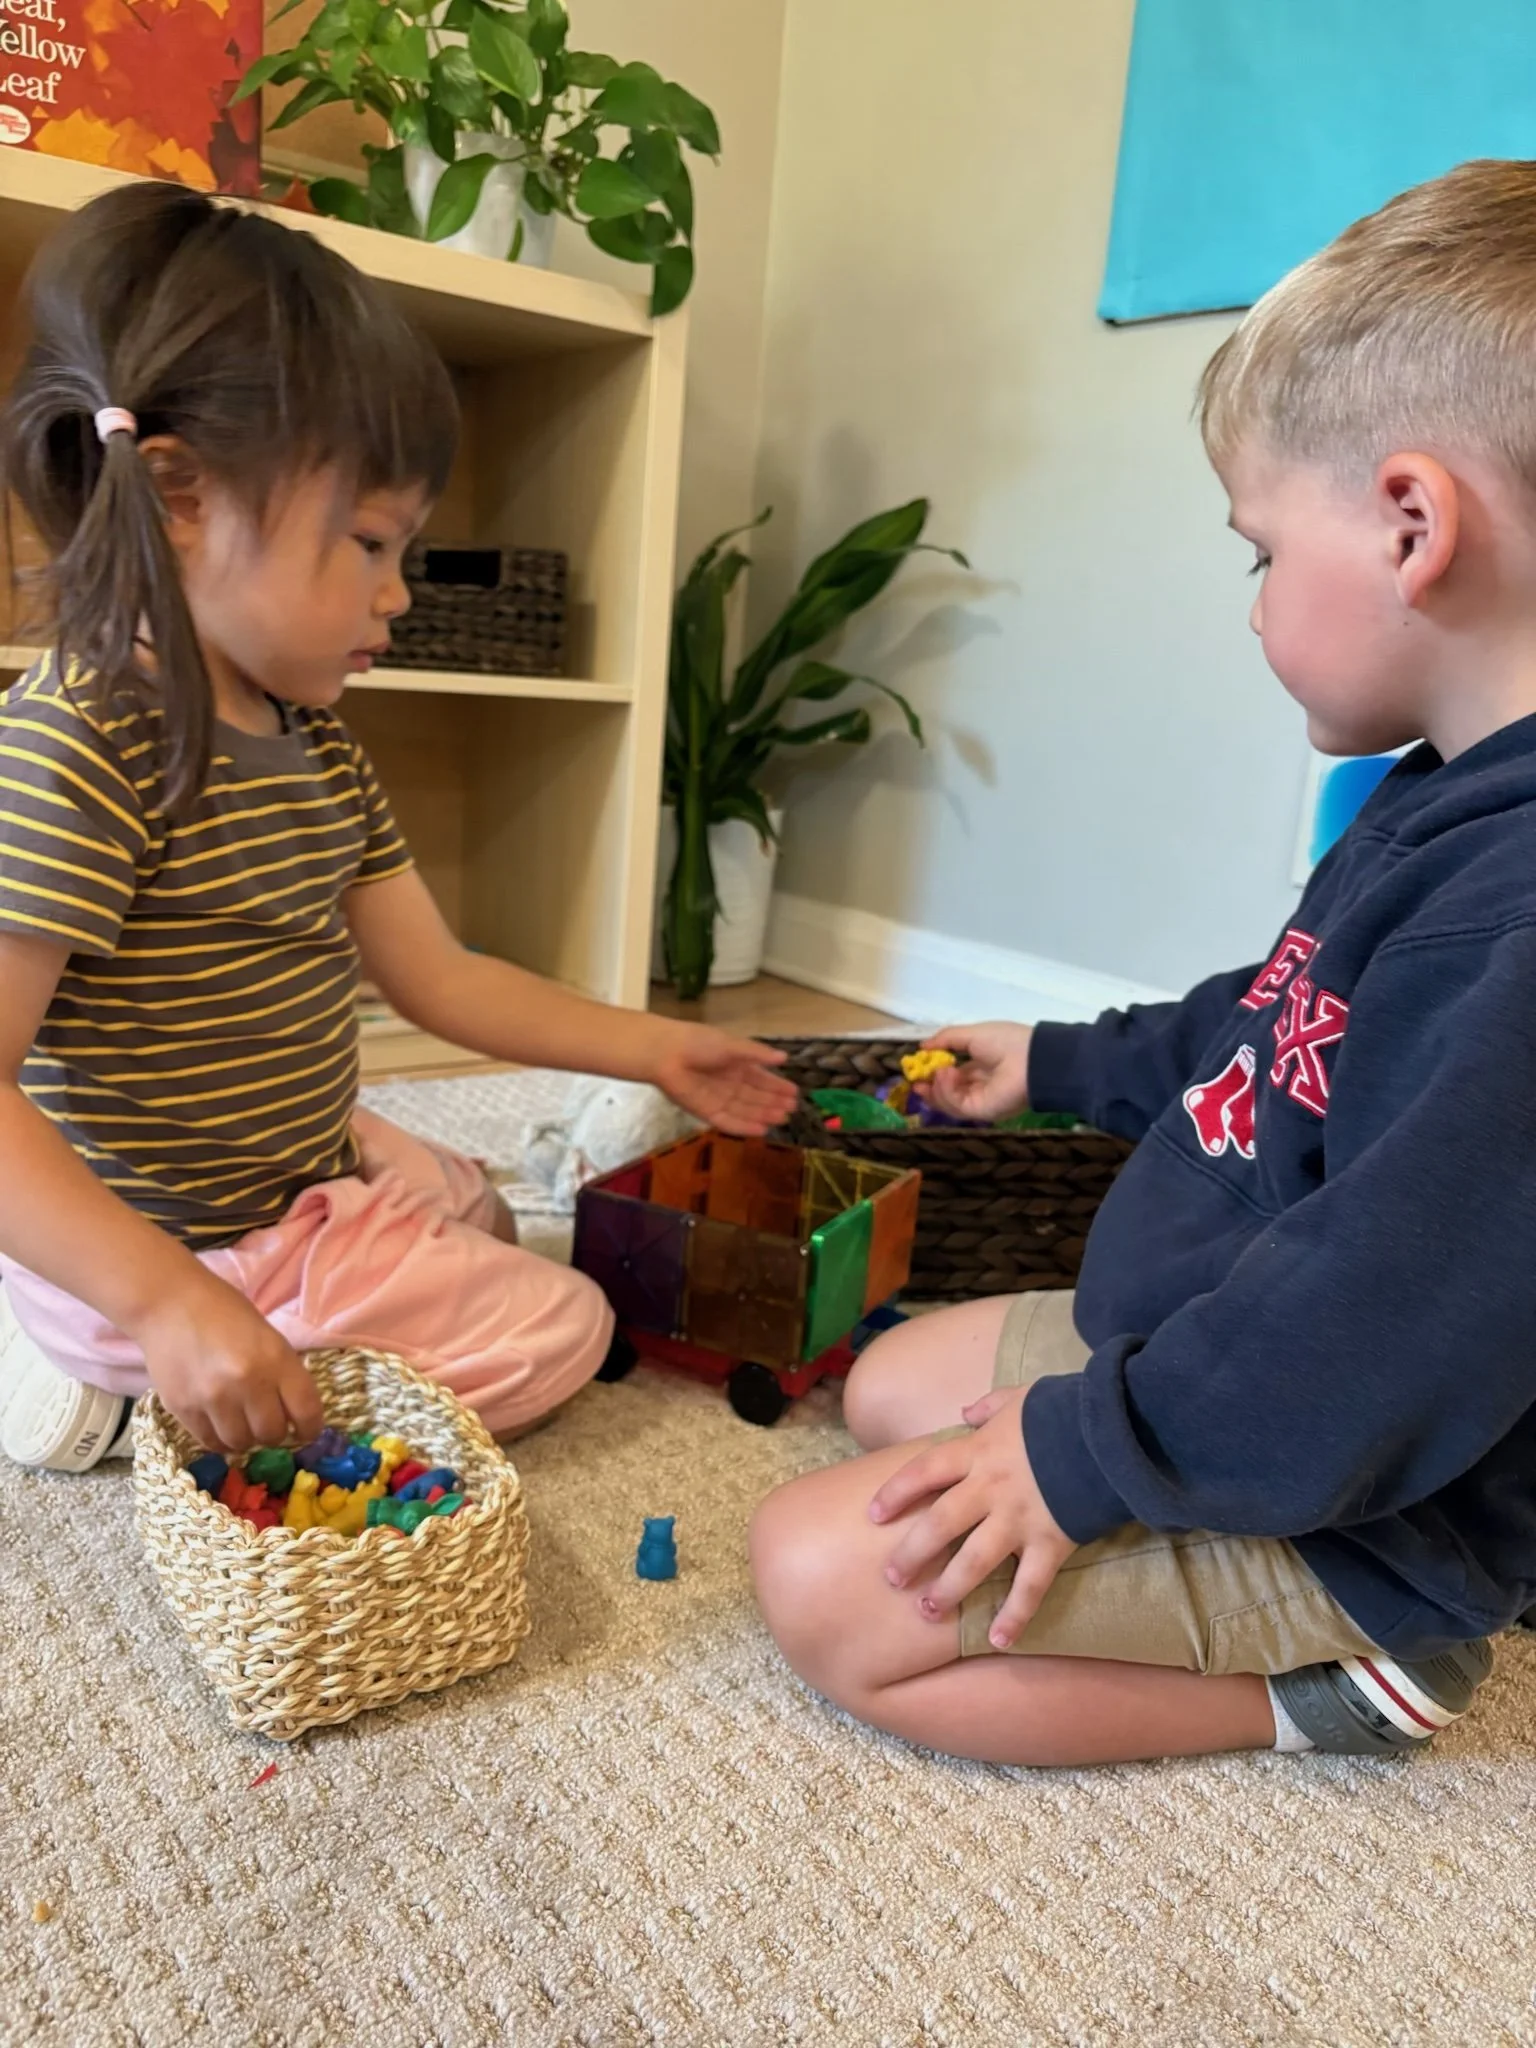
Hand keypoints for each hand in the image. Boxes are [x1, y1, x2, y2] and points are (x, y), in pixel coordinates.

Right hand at [132, 1270, 324, 1455]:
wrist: (169, 1304)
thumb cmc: (224, 1312)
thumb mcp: (268, 1336)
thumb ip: (282, 1373)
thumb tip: (293, 1413)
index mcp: (276, 1359)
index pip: (306, 1411)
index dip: (310, 1428)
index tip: (306, 1431)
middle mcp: (247, 1382)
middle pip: (272, 1434)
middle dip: (275, 1432)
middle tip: (267, 1422)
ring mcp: (212, 1399)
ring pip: (241, 1443)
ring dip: (246, 1438)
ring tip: (242, 1423)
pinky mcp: (183, 1409)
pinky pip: (210, 1442)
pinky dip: (220, 1439)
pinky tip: (220, 1424)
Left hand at [652, 1023, 798, 1135]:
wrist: (666, 1053)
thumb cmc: (699, 1043)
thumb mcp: (732, 1045)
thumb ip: (756, 1053)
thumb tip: (784, 1057)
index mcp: (734, 1064)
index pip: (760, 1078)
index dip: (777, 1086)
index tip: (794, 1093)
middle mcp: (728, 1083)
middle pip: (755, 1096)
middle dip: (773, 1102)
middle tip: (792, 1109)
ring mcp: (717, 1099)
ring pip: (745, 1110)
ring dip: (763, 1115)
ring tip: (782, 1119)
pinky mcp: (706, 1112)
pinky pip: (728, 1122)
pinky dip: (744, 1127)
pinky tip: (762, 1130)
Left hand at [868, 1387, 1075, 1648]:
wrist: (1112, 1429)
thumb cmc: (1062, 1411)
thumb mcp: (1019, 1398)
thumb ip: (988, 1407)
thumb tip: (966, 1412)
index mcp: (979, 1450)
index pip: (925, 1471)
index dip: (896, 1492)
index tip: (873, 1514)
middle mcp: (992, 1487)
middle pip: (940, 1523)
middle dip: (912, 1553)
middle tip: (891, 1578)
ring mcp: (1020, 1518)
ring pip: (975, 1559)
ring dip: (949, 1587)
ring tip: (928, 1610)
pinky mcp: (1051, 1541)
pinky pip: (1030, 1584)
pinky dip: (1016, 1614)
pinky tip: (1000, 1639)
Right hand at [921, 1022, 1033, 1121]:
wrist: (1030, 1060)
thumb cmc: (1005, 1041)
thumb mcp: (972, 1034)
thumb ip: (947, 1039)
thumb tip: (922, 1046)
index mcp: (980, 1067)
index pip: (951, 1076)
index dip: (933, 1072)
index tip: (917, 1066)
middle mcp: (978, 1087)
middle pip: (946, 1093)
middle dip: (928, 1087)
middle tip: (914, 1080)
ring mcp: (979, 1101)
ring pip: (947, 1102)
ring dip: (936, 1087)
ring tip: (938, 1071)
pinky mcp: (980, 1112)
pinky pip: (955, 1105)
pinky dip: (946, 1090)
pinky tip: (946, 1074)